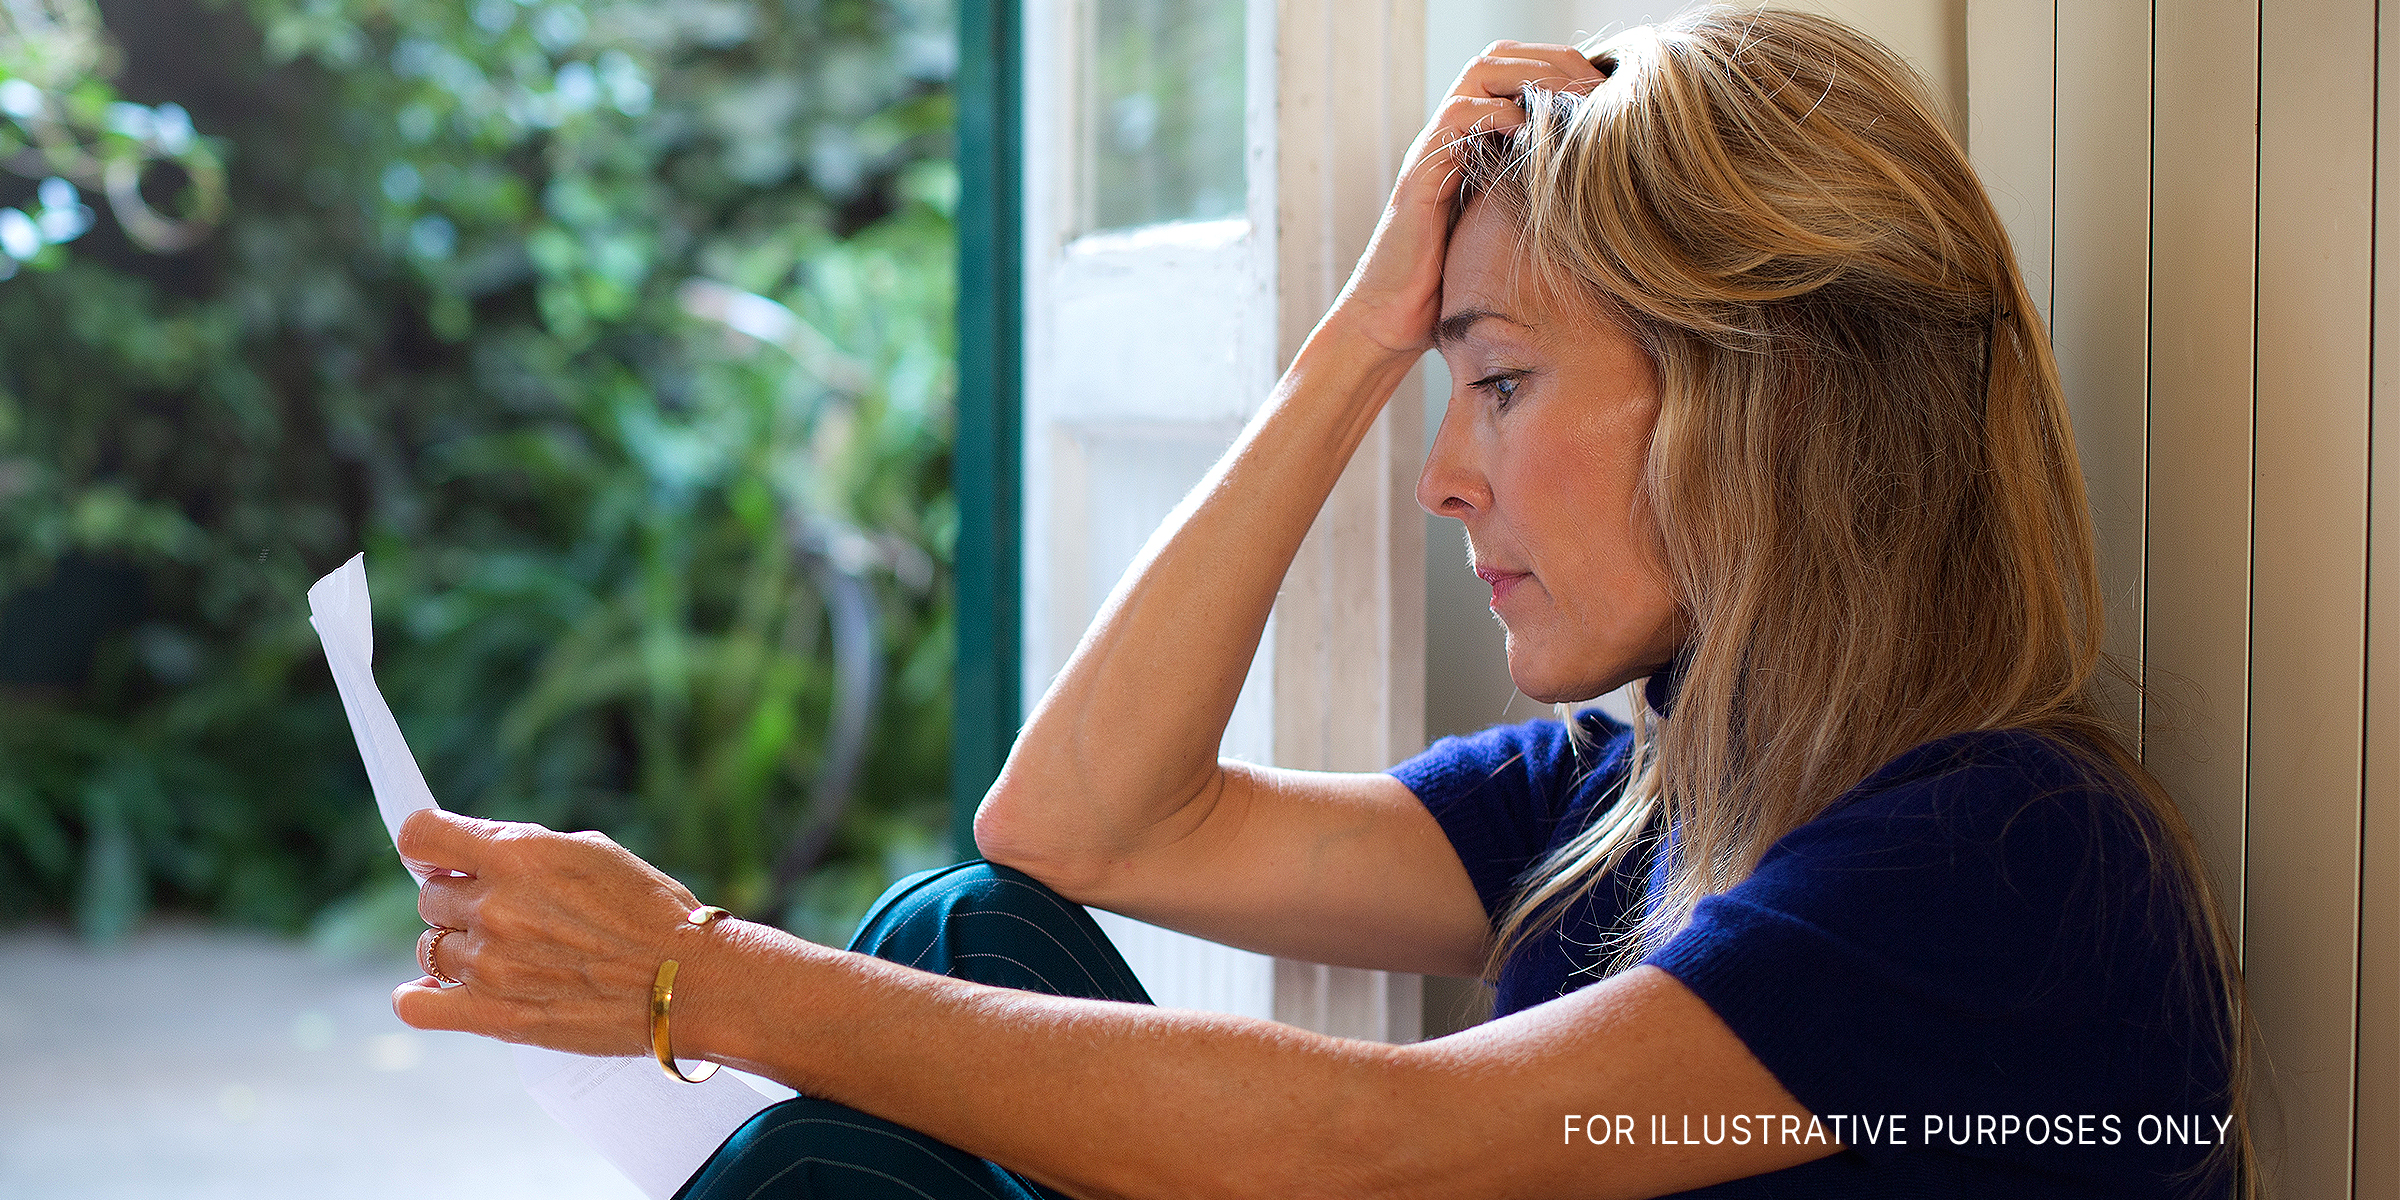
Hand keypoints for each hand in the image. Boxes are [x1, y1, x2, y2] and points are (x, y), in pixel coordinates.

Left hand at [392, 809, 729, 1057]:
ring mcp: (490, 963)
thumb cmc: (654, 913)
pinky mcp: (494, 1014)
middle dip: (459, 902)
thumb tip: (480, 855)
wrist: (691, 982)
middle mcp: (495, 906)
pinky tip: (439, 996)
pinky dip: (420, 1000)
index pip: (420, 835)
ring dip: (459, 950)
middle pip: (429, 897)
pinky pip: (416, 1007)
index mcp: (518, 855)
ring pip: (429, 949)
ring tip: (502, 958)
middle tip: (503, 917)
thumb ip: (527, 850)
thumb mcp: (595, 853)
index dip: (425, 846)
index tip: (439, 859)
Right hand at [1330, 42, 1605, 354]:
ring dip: (1531, 75)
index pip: (1516, 71)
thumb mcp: (1510, 233)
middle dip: (1552, 60)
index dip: (1560, 65)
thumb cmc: (1452, 286)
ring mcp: (1436, 150)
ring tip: (1571, 97)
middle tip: (1594, 84)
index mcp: (1475, 142)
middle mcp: (1453, 136)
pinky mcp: (1422, 173)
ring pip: (1478, 74)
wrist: (1393, 319)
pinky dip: (1495, 112)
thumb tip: (1604, 204)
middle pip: (1499, 58)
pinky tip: (1528, 130)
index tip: (1605, 86)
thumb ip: (1539, 204)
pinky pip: (1456, 118)